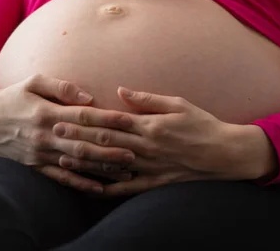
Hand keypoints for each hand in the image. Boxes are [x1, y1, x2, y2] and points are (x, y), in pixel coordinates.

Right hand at [0, 75, 136, 193]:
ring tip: (125, 170)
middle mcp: (46, 135)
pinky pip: (61, 177)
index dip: (107, 118)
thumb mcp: (34, 82)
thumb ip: (62, 87)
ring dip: (102, 167)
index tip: (128, 120)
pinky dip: (80, 184)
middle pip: (84, 142)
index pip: (84, 116)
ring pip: (76, 162)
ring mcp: (41, 153)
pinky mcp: (36, 166)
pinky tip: (99, 188)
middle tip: (136, 150)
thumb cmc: (14, 96)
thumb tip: (88, 96)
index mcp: (47, 112)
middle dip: (111, 147)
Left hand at [55, 86, 261, 196]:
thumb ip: (147, 99)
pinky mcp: (154, 183)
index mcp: (150, 125)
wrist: (224, 153)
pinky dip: (106, 188)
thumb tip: (120, 90)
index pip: (112, 119)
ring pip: (111, 165)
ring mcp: (148, 167)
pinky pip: (125, 189)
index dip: (87, 117)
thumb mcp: (178, 103)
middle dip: (78, 135)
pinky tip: (88, 186)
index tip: (67, 112)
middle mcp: (145, 147)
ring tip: (63, 156)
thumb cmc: (202, 123)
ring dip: (85, 161)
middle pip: (105, 140)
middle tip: (55, 130)